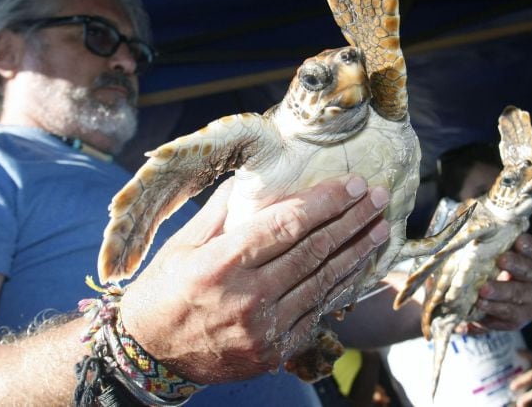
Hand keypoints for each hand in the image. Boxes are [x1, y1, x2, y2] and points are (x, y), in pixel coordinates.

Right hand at [119, 174, 390, 384]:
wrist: (151, 355)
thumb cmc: (164, 289)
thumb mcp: (183, 243)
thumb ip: (223, 210)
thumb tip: (256, 175)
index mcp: (220, 264)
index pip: (287, 224)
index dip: (326, 202)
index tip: (354, 183)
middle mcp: (246, 298)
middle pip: (314, 251)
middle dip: (352, 220)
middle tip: (379, 197)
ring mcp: (263, 330)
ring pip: (323, 283)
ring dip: (356, 252)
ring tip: (380, 228)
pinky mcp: (273, 351)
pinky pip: (316, 313)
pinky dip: (340, 287)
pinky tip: (357, 266)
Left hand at [466, 233, 531, 331]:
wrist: (492, 302)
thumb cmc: (490, 269)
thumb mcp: (489, 255)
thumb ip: (484, 244)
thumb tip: (464, 229)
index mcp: (530, 259)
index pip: (531, 248)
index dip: (526, 244)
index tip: (518, 240)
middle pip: (528, 271)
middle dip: (515, 266)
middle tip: (501, 260)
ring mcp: (530, 302)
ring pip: (516, 297)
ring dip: (499, 294)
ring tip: (481, 294)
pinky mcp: (518, 320)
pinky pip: (506, 319)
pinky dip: (491, 316)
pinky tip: (478, 311)